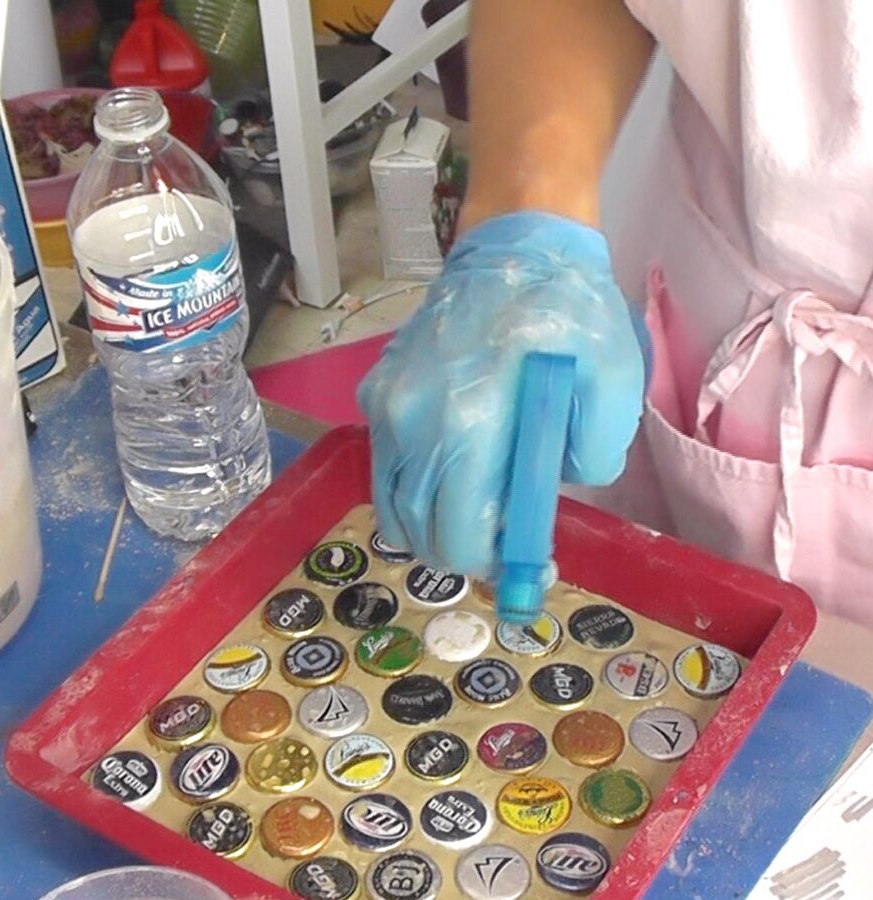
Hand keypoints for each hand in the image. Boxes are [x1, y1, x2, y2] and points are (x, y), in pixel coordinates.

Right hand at [358, 212, 644, 576]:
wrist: (513, 245)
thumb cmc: (567, 312)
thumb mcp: (613, 379)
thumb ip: (595, 452)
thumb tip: (561, 487)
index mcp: (471, 423)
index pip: (458, 532)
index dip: (487, 562)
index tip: (517, 560)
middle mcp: (413, 421)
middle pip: (417, 529)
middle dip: (458, 550)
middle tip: (497, 541)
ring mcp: (386, 406)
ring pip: (391, 506)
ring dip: (429, 526)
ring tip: (470, 512)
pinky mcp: (377, 393)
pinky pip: (384, 469)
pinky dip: (412, 490)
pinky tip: (449, 473)